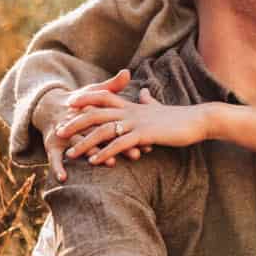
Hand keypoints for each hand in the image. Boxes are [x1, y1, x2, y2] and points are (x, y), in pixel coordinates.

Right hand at [40, 68, 132, 180]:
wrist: (48, 107)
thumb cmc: (78, 103)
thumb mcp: (92, 93)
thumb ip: (111, 86)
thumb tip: (127, 72)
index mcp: (90, 112)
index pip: (112, 121)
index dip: (129, 129)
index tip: (146, 139)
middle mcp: (78, 123)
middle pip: (100, 134)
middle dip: (119, 144)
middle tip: (136, 155)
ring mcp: (63, 134)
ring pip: (80, 144)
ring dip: (94, 153)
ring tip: (110, 162)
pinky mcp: (51, 144)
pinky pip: (53, 158)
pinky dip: (57, 168)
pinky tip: (65, 178)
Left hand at [63, 90, 209, 164]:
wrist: (198, 120)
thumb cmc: (180, 117)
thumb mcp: (160, 107)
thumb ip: (149, 101)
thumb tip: (145, 93)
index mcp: (133, 105)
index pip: (103, 97)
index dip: (85, 100)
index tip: (69, 106)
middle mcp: (131, 111)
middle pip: (95, 114)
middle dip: (75, 123)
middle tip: (58, 132)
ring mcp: (137, 122)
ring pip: (104, 131)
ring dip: (85, 143)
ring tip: (71, 153)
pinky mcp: (145, 135)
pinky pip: (120, 144)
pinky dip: (105, 153)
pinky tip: (95, 161)